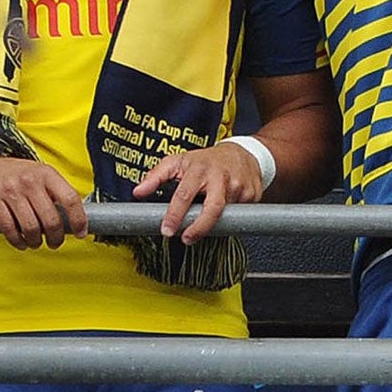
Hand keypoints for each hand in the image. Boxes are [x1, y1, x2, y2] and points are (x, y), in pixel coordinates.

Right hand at [0, 157, 87, 249]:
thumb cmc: (18, 175)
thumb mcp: (41, 175)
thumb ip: (56, 193)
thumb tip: (74, 218)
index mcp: (47, 173)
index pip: (70, 199)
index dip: (78, 219)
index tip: (81, 233)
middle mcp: (30, 180)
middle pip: (50, 218)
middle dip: (56, 237)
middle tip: (55, 243)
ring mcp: (10, 189)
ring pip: (30, 227)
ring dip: (36, 242)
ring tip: (37, 243)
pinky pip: (9, 228)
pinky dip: (17, 241)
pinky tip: (22, 242)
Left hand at [136, 141, 267, 244]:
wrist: (244, 152)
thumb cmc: (207, 160)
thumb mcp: (179, 161)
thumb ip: (156, 176)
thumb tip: (138, 192)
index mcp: (200, 169)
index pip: (185, 194)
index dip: (175, 215)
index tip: (167, 230)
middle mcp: (221, 177)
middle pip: (213, 208)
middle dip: (199, 228)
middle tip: (186, 239)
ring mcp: (239, 186)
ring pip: (225, 214)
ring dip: (213, 223)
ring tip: (205, 220)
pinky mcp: (253, 194)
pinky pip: (239, 214)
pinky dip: (229, 217)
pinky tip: (226, 209)